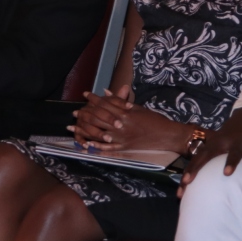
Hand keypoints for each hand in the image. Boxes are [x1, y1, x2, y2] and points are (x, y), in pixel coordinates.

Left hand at [69, 86, 188, 152]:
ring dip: (85, 130)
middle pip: (99, 118)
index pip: (106, 103)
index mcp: (125, 112)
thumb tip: (106, 92)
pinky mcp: (126, 148)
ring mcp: (123, 137)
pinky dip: (97, 146)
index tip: (84, 95)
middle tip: (75, 113)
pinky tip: (87, 144)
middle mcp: (122, 124)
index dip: (94, 99)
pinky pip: (108, 148)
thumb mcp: (138, 107)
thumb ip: (120, 101)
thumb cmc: (154, 120)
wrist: (168, 135)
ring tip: (74, 128)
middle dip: (85, 114)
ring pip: (99, 133)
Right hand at [180, 105, 241, 190]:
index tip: (227, 173)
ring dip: (188, 171)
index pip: (235, 151)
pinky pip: (197, 158)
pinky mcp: (208, 145)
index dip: (232, 161)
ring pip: (198, 157)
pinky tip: (184, 184)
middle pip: (207, 154)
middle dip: (196, 168)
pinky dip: (190, 170)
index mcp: (239, 140)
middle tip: (187, 183)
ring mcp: (213, 142)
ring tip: (181, 190)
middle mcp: (223, 141)